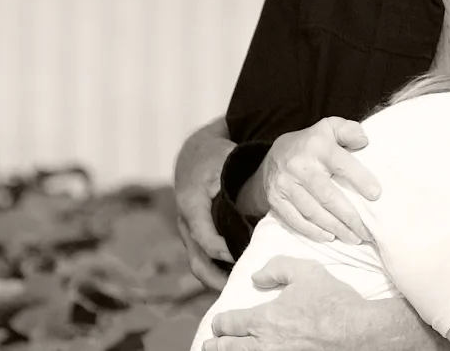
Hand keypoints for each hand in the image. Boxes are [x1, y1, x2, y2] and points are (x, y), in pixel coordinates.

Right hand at [174, 122, 234, 289]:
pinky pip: (203, 258)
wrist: (193, 156)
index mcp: (191, 205)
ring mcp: (188, 232)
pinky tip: (238, 278)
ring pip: (198, 263)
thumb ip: (238, 177)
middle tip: (240, 289)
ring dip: (217, 280)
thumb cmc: (213, 157)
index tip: (241, 258)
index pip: (203, 236)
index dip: (221, 250)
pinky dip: (217, 271)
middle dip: (217, 279)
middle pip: (197, 260)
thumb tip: (263, 192)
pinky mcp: (195, 236)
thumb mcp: (224, 159)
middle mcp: (185, 223)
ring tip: (240, 292)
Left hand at [204, 257, 449, 350]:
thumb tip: (257, 278)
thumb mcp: (307, 271)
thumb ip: (277, 268)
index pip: (227, 324)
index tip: (221, 323)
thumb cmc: (333, 301)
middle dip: (216, 344)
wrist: (357, 331)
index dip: (220, 323)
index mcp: (263, 318)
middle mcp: (263, 344)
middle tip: (210, 343)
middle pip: (226, 348)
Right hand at [259, 117, 381, 244]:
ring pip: (313, 211)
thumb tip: (365, 141)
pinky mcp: (276, 200)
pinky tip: (330, 237)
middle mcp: (300, 166)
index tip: (376, 195)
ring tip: (354, 238)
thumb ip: (349, 131)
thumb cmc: (313, 143)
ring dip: (335, 228)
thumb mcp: (330, 127)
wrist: (275, 154)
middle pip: (327, 196)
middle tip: (367, 231)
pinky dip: (313, 231)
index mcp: (317, 146)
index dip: (360, 179)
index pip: (341, 163)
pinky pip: (295, 220)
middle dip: (349, 216)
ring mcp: (285, 185)